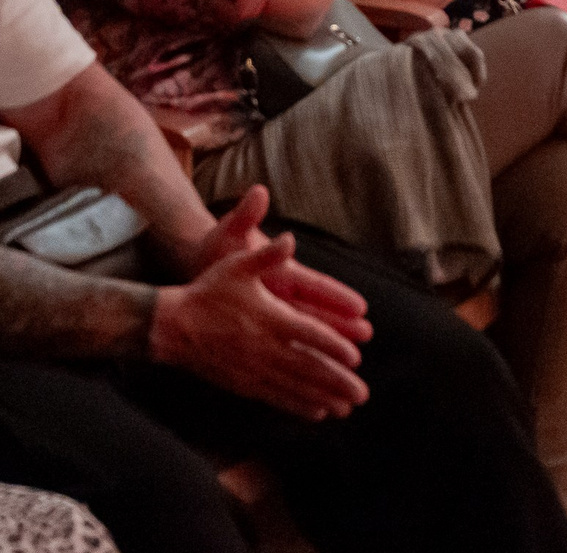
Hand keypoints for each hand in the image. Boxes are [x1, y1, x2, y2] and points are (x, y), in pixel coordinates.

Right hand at [152, 227, 370, 421]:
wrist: (173, 326)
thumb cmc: (207, 291)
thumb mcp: (236, 265)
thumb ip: (266, 255)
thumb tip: (290, 239)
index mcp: (268, 317)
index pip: (308, 334)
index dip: (333, 346)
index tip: (355, 357)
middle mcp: (264, 347)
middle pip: (307, 367)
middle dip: (337, 382)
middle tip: (362, 393)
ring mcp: (254, 368)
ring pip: (294, 387)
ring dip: (323, 398)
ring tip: (346, 408)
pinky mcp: (243, 383)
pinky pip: (276, 398)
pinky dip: (297, 406)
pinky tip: (316, 413)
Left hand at [181, 184, 372, 344]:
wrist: (200, 260)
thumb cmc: (218, 244)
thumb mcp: (232, 229)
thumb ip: (248, 214)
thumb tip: (258, 192)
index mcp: (281, 271)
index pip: (314, 284)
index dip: (335, 296)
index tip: (360, 306)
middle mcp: (284, 293)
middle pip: (317, 312)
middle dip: (341, 324)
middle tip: (366, 335)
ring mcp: (275, 311)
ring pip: (305, 333)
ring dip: (326, 346)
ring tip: (350, 359)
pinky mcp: (264, 326)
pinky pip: (285, 345)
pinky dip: (300, 358)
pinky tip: (313, 375)